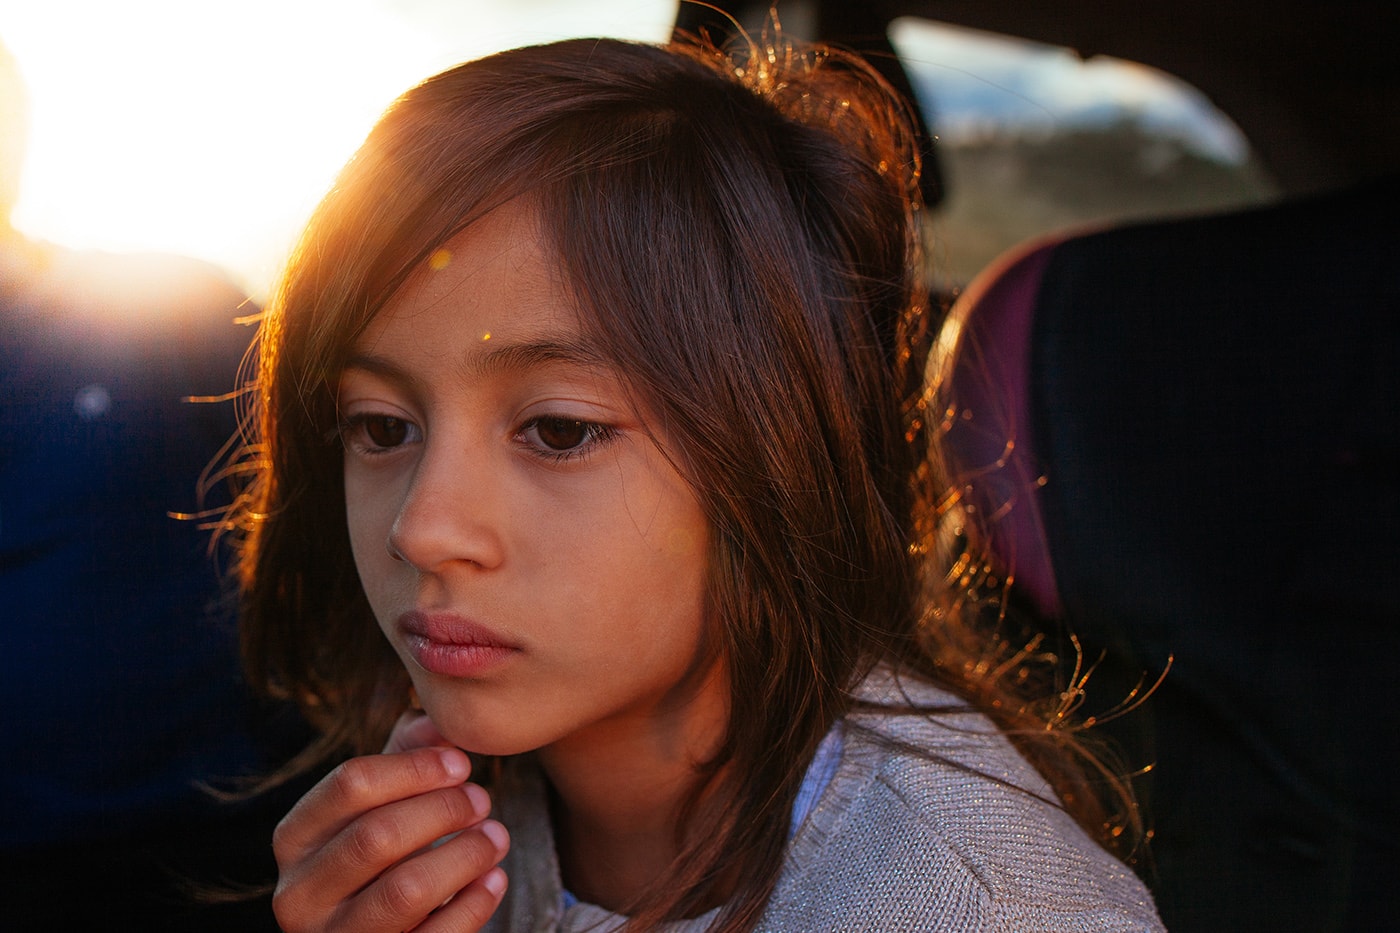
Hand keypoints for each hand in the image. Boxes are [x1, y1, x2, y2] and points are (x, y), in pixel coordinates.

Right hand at [271, 716, 508, 932]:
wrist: (378, 932)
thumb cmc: (383, 854)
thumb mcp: (384, 801)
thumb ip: (406, 753)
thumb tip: (439, 723)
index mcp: (294, 838)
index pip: (350, 784)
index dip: (415, 768)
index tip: (461, 764)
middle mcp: (298, 895)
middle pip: (377, 835)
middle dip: (443, 811)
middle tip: (483, 801)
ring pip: (405, 891)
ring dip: (464, 856)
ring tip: (497, 837)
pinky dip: (473, 904)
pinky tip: (494, 879)